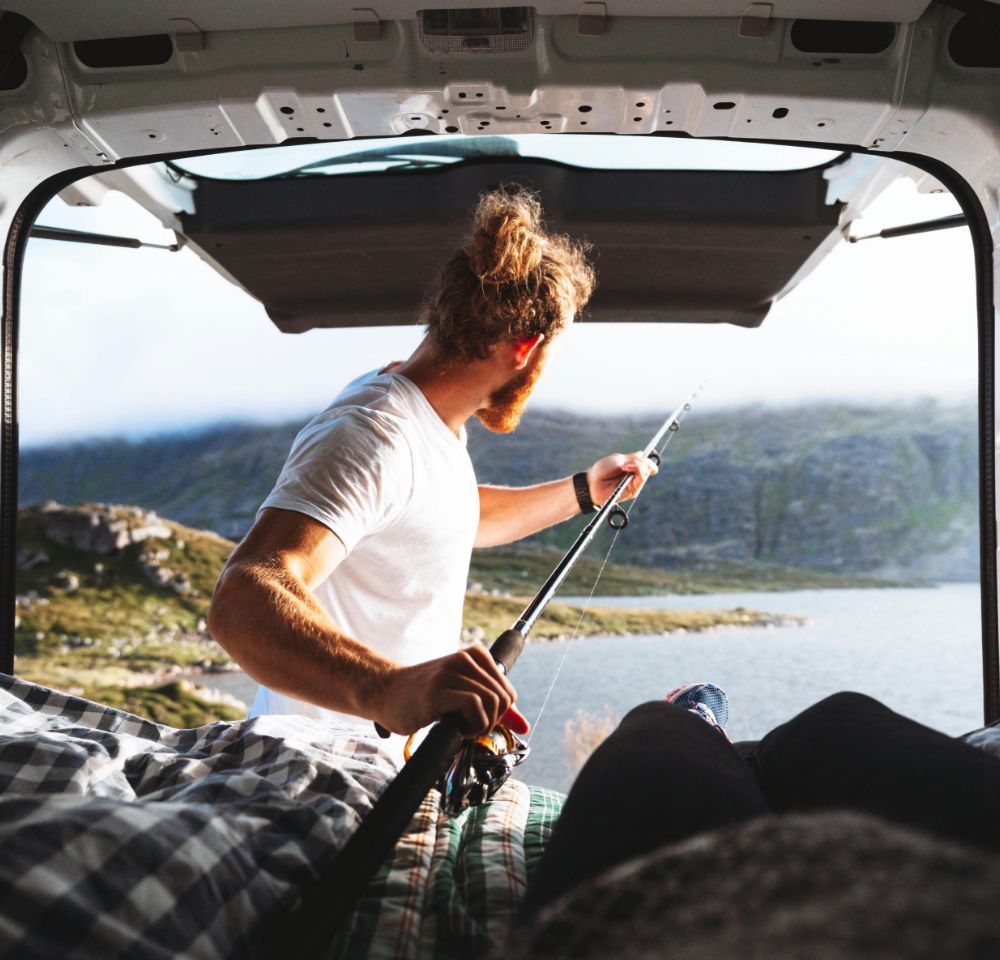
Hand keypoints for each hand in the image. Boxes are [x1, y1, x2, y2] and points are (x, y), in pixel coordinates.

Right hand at [372, 644, 528, 736]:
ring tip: (462, 728)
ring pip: (491, 702)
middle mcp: (464, 659)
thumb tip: (524, 725)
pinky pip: (475, 706)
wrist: (385, 693)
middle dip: (491, 721)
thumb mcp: (464, 696)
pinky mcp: (438, 691)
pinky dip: (473, 725)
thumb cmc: (424, 696)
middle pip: (503, 698)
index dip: (499, 714)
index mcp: (475, 655)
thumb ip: (495, 707)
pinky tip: (457, 729)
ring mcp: (450, 673)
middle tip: (469, 728)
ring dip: (480, 726)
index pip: (508, 691)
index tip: (479, 721)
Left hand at [587, 451, 658, 505]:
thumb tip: (642, 453)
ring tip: (624, 466)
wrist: (593, 482)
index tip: (638, 456)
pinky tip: (625, 469)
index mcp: (633, 468)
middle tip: (627, 462)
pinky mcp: (633, 492)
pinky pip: (641, 479)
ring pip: (646, 472)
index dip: (647, 459)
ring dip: (637, 465)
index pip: (648, 464)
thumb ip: (631, 458)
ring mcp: (635, 484)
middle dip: (641, 461)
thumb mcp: (617, 460)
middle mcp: (635, 476)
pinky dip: (636, 470)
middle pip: (650, 467)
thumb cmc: (602, 470)